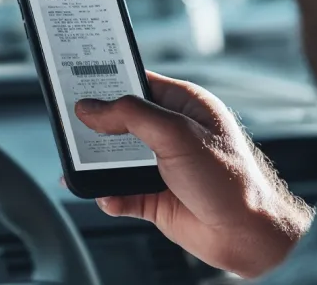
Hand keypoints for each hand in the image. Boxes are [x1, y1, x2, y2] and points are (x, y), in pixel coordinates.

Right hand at [74, 72, 313, 277]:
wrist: (248, 236)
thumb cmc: (230, 179)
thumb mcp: (177, 133)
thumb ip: (130, 115)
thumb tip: (90, 108)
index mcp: (183, 105)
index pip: (137, 83)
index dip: (107, 81)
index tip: (76, 80)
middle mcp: (171, 132)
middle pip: (119, 122)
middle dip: (94, 126)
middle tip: (69, 126)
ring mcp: (162, 166)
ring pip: (115, 159)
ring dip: (97, 165)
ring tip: (78, 165)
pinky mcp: (155, 197)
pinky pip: (120, 193)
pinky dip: (109, 195)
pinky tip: (107, 196)